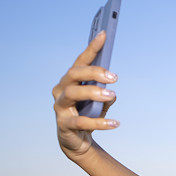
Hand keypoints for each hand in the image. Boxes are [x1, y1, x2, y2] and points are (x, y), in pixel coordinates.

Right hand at [51, 30, 119, 161]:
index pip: (80, 61)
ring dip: (93, 92)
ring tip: (112, 95)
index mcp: (70, 80)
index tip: (104, 34)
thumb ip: (105, 93)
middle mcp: (61, 90)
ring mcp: (60, 107)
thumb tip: (111, 92)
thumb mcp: (100, 102)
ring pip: (73, 93)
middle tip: (114, 77)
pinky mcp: (64, 124)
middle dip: (94, 72)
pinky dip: (100, 122)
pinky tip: (115, 123)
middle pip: (73, 74)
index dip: (92, 47)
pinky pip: (81, 121)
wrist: (77, 141)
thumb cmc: (88, 114)